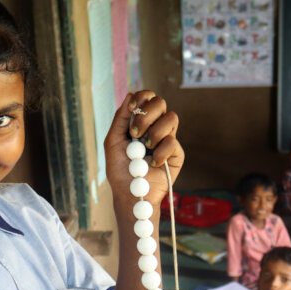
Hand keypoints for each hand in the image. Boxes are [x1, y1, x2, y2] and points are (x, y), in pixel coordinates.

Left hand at [104, 91, 183, 208]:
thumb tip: (130, 94)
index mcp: (140, 121)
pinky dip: (160, 152)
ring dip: (155, 132)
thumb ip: (120, 119)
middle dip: (146, 116)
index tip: (132, 108)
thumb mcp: (112, 142)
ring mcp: (167, 140)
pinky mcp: (177, 154)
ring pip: (171, 118)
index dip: (142, 97)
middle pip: (161, 103)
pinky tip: (152, 163)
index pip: (147, 98)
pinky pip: (173, 142)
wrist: (130, 195)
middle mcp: (155, 127)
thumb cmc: (119, 171)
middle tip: (135, 133)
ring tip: (145, 149)